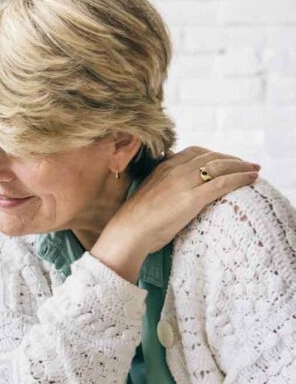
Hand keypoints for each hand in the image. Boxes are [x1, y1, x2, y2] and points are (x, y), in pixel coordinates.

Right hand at [93, 147, 258, 282]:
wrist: (128, 232)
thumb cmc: (136, 220)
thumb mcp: (149, 192)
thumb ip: (162, 184)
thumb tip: (172, 187)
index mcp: (163, 167)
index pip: (195, 152)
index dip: (214, 154)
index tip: (226, 160)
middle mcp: (175, 170)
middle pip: (211, 156)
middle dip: (232, 158)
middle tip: (247, 164)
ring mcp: (184, 183)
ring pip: (220, 166)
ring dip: (241, 166)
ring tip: (254, 170)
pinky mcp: (192, 199)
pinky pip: (222, 183)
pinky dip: (240, 178)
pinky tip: (251, 179)